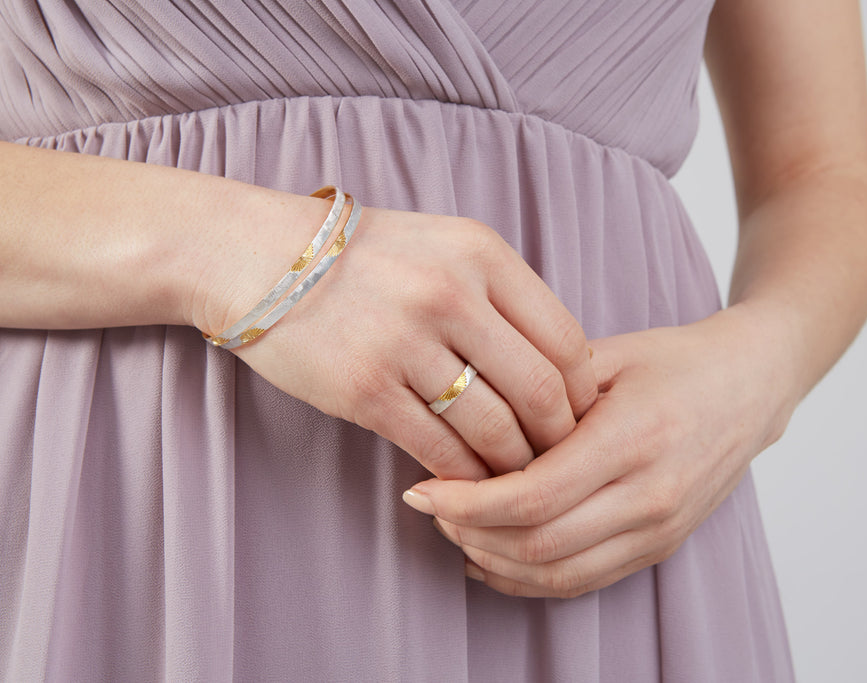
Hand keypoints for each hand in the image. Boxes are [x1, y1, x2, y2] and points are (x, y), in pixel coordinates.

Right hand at [193, 200, 597, 480]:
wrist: (263, 260)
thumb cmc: (367, 258)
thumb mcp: (446, 247)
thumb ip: (503, 295)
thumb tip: (560, 369)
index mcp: (482, 254)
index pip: (565, 339)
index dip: (581, 392)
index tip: (576, 416)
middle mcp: (450, 294)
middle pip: (539, 390)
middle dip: (558, 438)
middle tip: (556, 461)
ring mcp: (406, 342)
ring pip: (494, 429)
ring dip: (513, 466)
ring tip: (513, 478)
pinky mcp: (365, 389)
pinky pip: (439, 449)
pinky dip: (465, 478)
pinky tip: (468, 484)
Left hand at [402, 306, 798, 596]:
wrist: (752, 385)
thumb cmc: (675, 361)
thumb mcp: (608, 356)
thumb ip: (542, 391)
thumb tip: (468, 426)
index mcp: (634, 438)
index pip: (533, 496)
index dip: (466, 503)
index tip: (422, 490)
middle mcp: (651, 495)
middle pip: (538, 543)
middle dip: (469, 533)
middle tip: (430, 508)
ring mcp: (660, 529)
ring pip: (558, 574)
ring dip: (494, 560)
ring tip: (456, 530)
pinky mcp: (662, 546)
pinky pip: (583, 581)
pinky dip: (529, 579)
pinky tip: (492, 558)